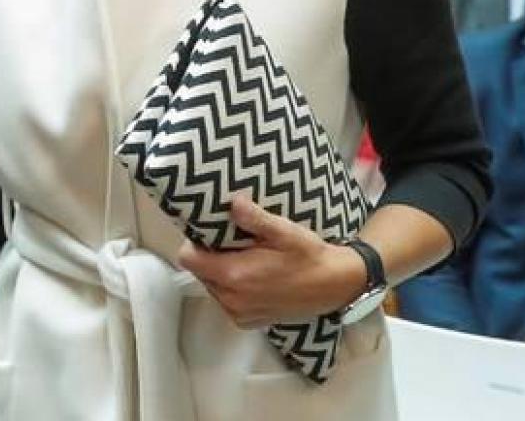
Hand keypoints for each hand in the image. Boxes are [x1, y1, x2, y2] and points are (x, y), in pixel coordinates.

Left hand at [176, 196, 367, 330]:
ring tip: (245, 259)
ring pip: (212, 288)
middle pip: (200, 273)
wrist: (335, 286)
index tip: (211, 234)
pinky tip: (253, 277)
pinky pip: (227, 302)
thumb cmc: (309, 256)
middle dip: (209, 257)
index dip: (194, 243)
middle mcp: (231, 299)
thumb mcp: (283, 231)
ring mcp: (239, 314)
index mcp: (234, 275)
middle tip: (232, 243)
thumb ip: (254, 218)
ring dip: (221, 273)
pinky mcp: (249, 322)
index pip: (188, 259)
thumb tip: (233, 202)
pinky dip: (233, 290)